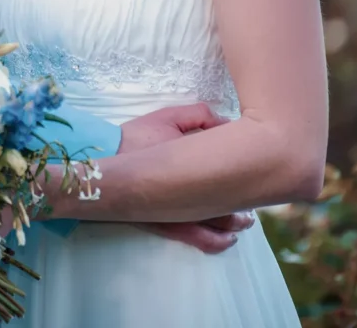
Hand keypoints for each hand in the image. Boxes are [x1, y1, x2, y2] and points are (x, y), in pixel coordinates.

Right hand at [117, 104, 253, 251]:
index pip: (230, 159)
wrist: (100, 168)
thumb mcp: (165, 117)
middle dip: (247, 195)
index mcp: (195, 158)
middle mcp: (191, 189)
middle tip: (256, 191)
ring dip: (237, 221)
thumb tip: (225, 122)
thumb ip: (197, 115)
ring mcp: (181, 211)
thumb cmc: (133, 139)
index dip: (244, 156)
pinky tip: (228, 240)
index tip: (250, 151)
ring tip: (246, 220)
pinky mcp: (169, 226)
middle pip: (232, 195)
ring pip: (221, 222)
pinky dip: (218, 241)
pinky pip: (200, 239)